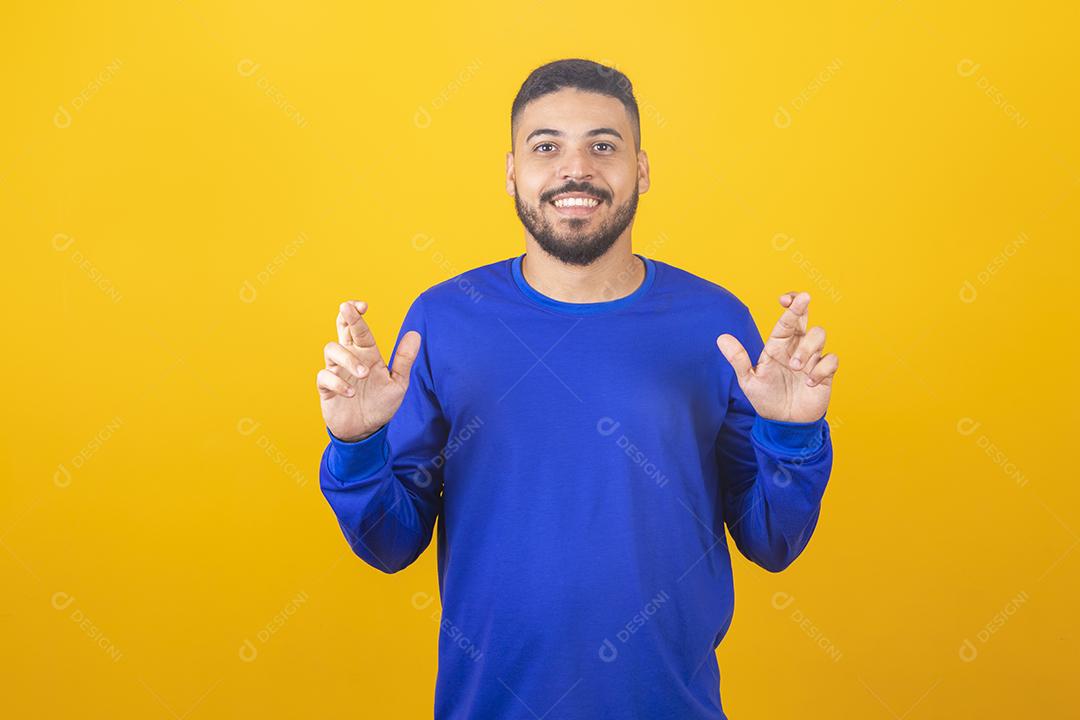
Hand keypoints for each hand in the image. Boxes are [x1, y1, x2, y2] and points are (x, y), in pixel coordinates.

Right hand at [317, 300, 421, 442]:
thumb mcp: (398, 383)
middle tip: (347, 309)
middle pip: (342, 329)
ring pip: (332, 349)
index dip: (358, 314)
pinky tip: (351, 393)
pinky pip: (324, 376)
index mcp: (367, 354)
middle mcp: (350, 358)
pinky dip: (338, 382)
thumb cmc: (381, 404)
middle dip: (345, 317)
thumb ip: (404, 360)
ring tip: (364, 375)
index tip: (362, 305)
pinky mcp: (326, 388)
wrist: (366, 431)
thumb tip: (415, 334)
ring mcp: (336, 371)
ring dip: (348, 359)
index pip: (360, 329)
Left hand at [716, 291, 837, 422]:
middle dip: (802, 308)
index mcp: (778, 346)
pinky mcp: (826, 373)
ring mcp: (813, 359)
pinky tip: (810, 383)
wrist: (784, 423)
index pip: (785, 320)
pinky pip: (831, 360)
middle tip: (802, 299)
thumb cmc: (766, 398)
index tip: (785, 298)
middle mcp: (797, 348)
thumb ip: (738, 359)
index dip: (789, 305)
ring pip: (819, 335)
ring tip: (795, 367)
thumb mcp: (748, 381)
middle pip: (804, 320)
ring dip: (807, 348)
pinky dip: (822, 369)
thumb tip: (721, 338)